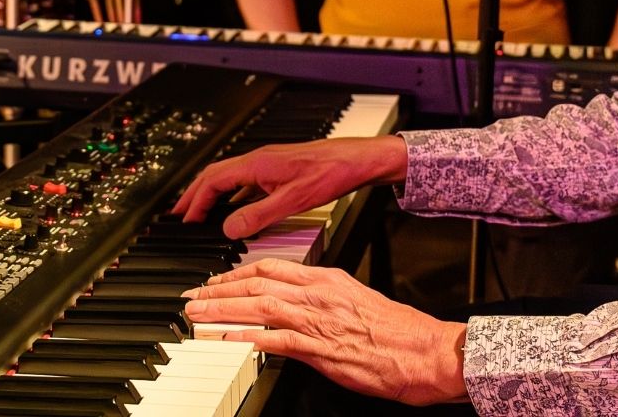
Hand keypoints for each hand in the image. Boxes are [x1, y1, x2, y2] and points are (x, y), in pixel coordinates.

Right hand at [171, 136, 406, 238]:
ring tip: (200, 213)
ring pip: (230, 178)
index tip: (185, 219)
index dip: (195, 200)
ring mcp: (268, 165)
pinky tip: (235, 209)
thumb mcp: (292, 200)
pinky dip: (232, 196)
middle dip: (195, 195)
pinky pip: (245, 182)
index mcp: (256, 164)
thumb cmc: (330, 172)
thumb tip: (229, 228)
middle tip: (180, 214)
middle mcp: (258, 161)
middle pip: (215, 175)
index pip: (213, 180)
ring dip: (212, 195)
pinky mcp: (278, 170)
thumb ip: (258, 215)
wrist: (356, 160)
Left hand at [183, 258, 467, 404]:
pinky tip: (228, 340)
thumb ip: (323, 299)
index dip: (237, 272)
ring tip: (198, 314)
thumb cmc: (397, 331)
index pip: (271, 267)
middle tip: (192, 296)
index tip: (215, 280)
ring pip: (260, 306)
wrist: (424, 350)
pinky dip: (249, 338)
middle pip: (257, 283)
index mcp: (327, 279)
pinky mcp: (322, 349)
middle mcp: (319, 294)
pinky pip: (277, 340)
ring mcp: (319, 320)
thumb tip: (296, 305)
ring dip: (224, 310)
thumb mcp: (356, 300)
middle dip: (219, 289)